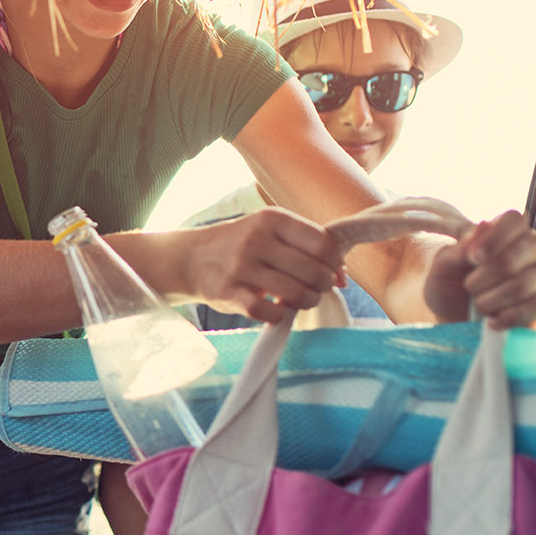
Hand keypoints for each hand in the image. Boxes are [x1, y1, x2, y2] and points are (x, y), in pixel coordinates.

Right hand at [172, 207, 344, 323]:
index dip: (334, 262)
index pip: (323, 243)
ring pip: (297, 294)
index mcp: (272, 219)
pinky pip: (270, 313)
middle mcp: (257, 239)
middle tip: (315, 288)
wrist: (192, 258)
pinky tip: (277, 308)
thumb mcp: (272, 232)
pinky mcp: (229, 293)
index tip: (330, 270)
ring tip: (301, 299)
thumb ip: (308, 246)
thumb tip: (342, 277)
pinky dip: (280, 315)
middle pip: (314, 271)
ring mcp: (241, 267)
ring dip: (307, 302)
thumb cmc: (243, 243)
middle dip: (322, 286)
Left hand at [423, 210, 535, 328]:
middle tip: (470, 285)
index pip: (515, 219)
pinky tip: (492, 321)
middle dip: (494, 269)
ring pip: (530, 278)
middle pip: (532, 245)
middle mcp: (529, 252)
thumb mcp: (443, 267)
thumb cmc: (450, 289)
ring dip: (495, 296)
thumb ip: (460, 248)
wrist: (452, 324)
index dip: (497, 236)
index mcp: (505, 235)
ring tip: (478, 304)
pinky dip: (510, 316)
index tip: (474, 257)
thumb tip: (483, 226)